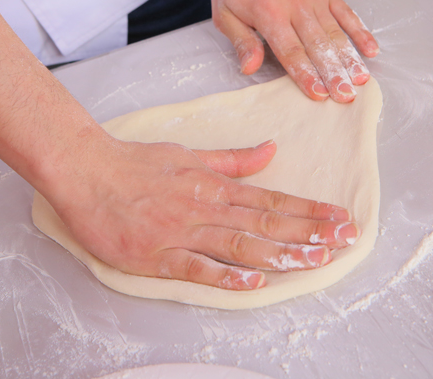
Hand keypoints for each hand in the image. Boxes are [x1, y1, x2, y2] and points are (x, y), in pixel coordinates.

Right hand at [50, 138, 358, 289]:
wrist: (86, 171)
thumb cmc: (135, 163)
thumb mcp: (189, 154)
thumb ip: (232, 159)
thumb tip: (270, 151)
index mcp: (214, 186)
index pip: (272, 201)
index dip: (310, 211)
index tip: (340, 218)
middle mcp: (206, 208)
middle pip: (266, 223)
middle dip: (310, 232)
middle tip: (346, 239)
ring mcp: (182, 232)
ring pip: (240, 244)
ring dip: (282, 253)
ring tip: (317, 260)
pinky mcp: (157, 254)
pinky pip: (196, 266)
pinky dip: (225, 274)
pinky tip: (253, 281)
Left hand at [212, 0, 378, 102]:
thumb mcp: (224, 14)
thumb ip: (240, 42)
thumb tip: (249, 67)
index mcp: (268, 12)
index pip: (291, 50)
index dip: (306, 74)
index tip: (319, 94)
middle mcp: (295, 4)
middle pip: (318, 45)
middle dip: (334, 73)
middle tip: (345, 95)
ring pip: (336, 33)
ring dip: (350, 58)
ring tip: (361, 80)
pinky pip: (347, 14)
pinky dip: (360, 32)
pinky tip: (370, 50)